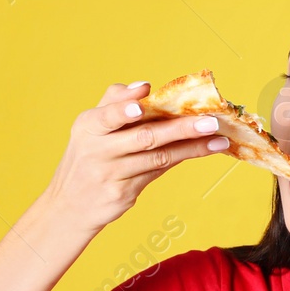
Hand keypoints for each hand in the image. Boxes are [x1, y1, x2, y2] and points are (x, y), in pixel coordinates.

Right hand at [39, 82, 231, 231]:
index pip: (106, 115)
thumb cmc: (87, 158)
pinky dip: (182, 158)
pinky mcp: (123, 193)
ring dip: (192, 146)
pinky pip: (158, 172)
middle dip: (180, 128)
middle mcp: (97, 150)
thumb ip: (113, 104)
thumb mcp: (89, 129)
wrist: (70, 206)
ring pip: (158, 157)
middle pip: (144, 136)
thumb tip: (143, 85)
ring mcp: (111, 174)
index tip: (145, 96)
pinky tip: (203, 150)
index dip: (124, 106)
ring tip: (219, 138)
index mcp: (88, 127)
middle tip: (210, 121)